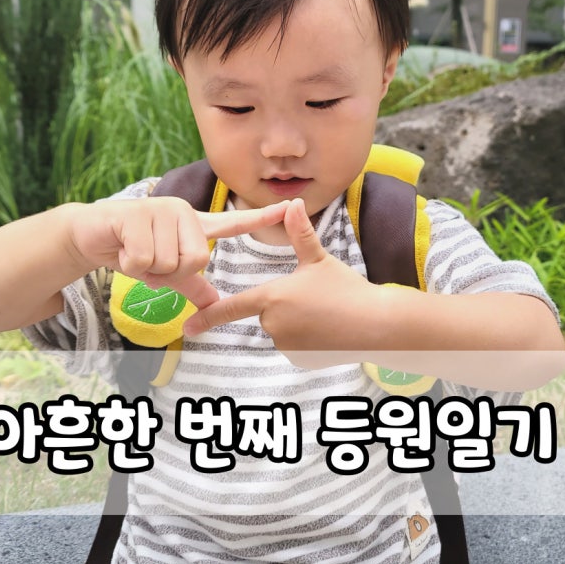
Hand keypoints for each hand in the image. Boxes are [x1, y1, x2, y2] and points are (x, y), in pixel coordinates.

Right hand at [69, 197, 289, 308]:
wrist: (92, 235)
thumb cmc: (133, 249)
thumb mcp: (166, 271)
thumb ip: (191, 285)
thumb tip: (214, 305)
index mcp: (194, 225)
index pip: (234, 222)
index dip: (263, 217)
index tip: (293, 205)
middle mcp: (183, 213)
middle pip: (196, 260)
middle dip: (168, 272)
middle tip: (150, 260)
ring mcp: (161, 210)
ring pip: (167, 262)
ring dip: (146, 268)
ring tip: (135, 251)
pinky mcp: (137, 214)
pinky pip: (144, 258)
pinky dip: (130, 265)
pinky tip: (122, 248)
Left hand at [182, 199, 383, 364]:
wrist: (376, 326)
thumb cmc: (346, 289)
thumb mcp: (320, 259)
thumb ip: (300, 233)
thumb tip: (293, 202)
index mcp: (272, 297)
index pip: (232, 307)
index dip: (207, 317)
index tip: (188, 328)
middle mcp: (273, 324)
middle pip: (266, 312)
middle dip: (284, 305)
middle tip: (315, 299)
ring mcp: (286, 345)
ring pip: (281, 329)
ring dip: (295, 322)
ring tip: (324, 314)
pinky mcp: (300, 360)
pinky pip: (294, 345)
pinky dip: (306, 339)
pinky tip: (327, 331)